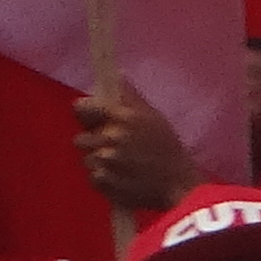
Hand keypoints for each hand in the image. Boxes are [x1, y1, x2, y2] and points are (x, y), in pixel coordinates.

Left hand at [74, 85, 198, 216]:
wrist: (179, 185)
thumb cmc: (169, 148)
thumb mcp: (155, 118)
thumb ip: (132, 97)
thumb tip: (116, 74)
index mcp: (123, 117)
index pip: (81, 108)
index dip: (86, 113)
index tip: (93, 119)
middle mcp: (110, 137)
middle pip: (81, 138)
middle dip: (94, 142)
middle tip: (113, 147)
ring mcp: (105, 162)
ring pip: (87, 158)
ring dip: (99, 162)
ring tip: (120, 165)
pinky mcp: (103, 183)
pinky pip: (93, 177)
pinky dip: (104, 179)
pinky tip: (121, 178)